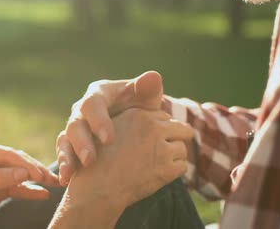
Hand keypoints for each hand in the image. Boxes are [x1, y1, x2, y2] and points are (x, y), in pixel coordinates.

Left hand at [0, 141, 58, 228]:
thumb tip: (24, 172)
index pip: (6, 154)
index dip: (24, 163)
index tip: (39, 173)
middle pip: (16, 162)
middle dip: (34, 170)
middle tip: (52, 178)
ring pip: (19, 174)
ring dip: (36, 179)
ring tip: (54, 183)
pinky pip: (17, 187)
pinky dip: (29, 191)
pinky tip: (43, 194)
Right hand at [57, 71, 165, 184]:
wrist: (133, 123)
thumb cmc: (139, 107)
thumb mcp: (144, 99)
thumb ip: (147, 90)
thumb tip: (153, 77)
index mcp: (98, 94)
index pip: (94, 103)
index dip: (98, 121)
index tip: (109, 139)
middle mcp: (82, 109)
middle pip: (76, 123)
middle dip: (81, 142)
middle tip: (90, 160)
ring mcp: (75, 126)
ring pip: (65, 139)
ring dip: (68, 156)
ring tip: (72, 172)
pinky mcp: (72, 143)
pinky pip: (64, 153)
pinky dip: (64, 166)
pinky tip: (67, 178)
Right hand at [62, 108, 193, 225]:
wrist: (97, 187)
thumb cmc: (101, 157)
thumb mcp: (113, 127)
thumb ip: (134, 116)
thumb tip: (157, 92)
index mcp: (138, 115)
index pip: (163, 116)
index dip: (158, 128)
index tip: (150, 138)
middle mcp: (152, 128)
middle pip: (180, 129)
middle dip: (172, 139)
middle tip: (157, 151)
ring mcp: (160, 149)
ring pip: (182, 148)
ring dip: (171, 157)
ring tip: (152, 164)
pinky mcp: (167, 169)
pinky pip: (182, 166)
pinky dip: (172, 172)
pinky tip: (155, 174)